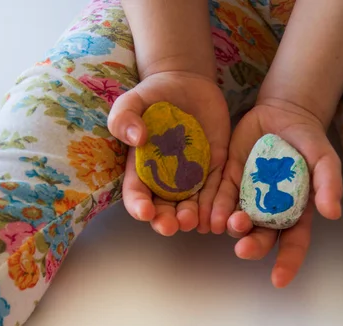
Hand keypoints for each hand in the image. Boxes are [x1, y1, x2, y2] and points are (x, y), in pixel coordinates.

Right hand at [108, 71, 229, 234]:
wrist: (186, 83)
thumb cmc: (152, 95)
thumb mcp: (131, 102)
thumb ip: (124, 118)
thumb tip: (136, 137)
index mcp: (142, 167)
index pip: (137, 192)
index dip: (138, 205)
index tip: (144, 212)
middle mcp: (166, 177)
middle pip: (164, 206)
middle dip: (166, 219)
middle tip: (171, 225)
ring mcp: (192, 174)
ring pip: (192, 204)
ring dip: (192, 217)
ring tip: (194, 223)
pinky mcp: (215, 166)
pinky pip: (217, 189)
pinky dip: (217, 204)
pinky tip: (218, 217)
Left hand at [211, 99, 342, 287]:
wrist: (283, 113)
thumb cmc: (309, 141)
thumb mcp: (324, 159)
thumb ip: (329, 184)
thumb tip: (332, 214)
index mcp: (295, 211)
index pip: (293, 243)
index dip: (287, 263)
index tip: (279, 280)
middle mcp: (269, 209)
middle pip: (260, 236)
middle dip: (253, 246)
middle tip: (243, 248)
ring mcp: (247, 195)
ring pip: (237, 220)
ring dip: (231, 227)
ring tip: (228, 224)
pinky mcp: (228, 178)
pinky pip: (219, 197)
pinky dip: (213, 208)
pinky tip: (207, 215)